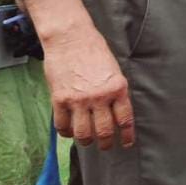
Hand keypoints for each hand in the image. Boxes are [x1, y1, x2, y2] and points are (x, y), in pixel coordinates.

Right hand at [44, 24, 134, 150]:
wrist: (71, 38)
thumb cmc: (94, 51)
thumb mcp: (113, 70)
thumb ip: (114, 92)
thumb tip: (115, 113)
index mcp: (118, 88)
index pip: (125, 119)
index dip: (126, 135)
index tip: (126, 143)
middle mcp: (99, 97)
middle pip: (103, 131)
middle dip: (105, 143)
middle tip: (105, 146)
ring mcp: (78, 100)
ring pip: (83, 133)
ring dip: (86, 141)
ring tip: (87, 141)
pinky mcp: (59, 100)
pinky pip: (62, 126)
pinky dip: (66, 132)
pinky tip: (69, 131)